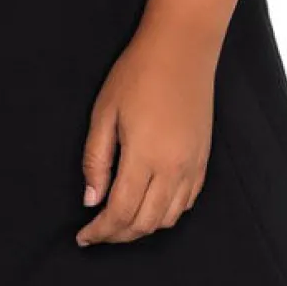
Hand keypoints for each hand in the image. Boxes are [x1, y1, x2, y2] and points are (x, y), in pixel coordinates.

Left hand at [74, 23, 216, 245]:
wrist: (182, 49)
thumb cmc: (137, 74)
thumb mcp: (104, 112)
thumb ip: (96, 160)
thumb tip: (91, 200)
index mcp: (145, 158)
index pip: (120, 212)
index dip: (100, 231)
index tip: (83, 236)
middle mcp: (174, 169)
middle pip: (145, 223)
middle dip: (118, 235)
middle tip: (97, 232)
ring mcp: (193, 166)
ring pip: (168, 219)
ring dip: (142, 228)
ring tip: (119, 221)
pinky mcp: (203, 159)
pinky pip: (186, 202)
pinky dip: (166, 214)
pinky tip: (149, 204)